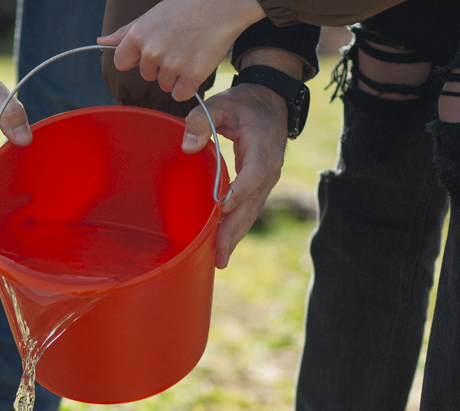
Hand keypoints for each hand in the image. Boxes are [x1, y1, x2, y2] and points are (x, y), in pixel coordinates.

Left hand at [98, 0, 264, 102]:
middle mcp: (152, 52)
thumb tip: (101, 41)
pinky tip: (198, 64)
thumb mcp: (153, 14)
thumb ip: (126, 32)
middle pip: (147, 75)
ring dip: (176, 75)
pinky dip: (189, 85)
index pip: (121, 62)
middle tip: (179, 44)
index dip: (136, 58)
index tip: (152, 50)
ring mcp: (172, 66)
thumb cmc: (188, 7)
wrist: (225, 5)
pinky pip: (181, 94)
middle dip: (160, 66)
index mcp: (138, 35)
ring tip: (191, 50)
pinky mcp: (191, 77)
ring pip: (164, 85)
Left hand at [181, 82, 288, 267]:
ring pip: (251, 212)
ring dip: (235, 236)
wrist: (271, 102)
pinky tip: (224, 246)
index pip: (253, 174)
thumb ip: (202, 120)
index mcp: (262, 148)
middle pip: (252, 204)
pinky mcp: (261, 187)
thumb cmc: (244, 104)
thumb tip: (187, 147)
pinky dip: (237, 228)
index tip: (223, 208)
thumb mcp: (223, 103)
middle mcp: (269, 168)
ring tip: (220, 260)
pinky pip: (250, 210)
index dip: (240, 192)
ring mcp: (267, 180)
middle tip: (219, 254)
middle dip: (234, 230)